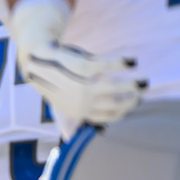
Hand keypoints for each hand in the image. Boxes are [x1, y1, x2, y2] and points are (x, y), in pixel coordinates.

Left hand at [18, 39, 144, 130]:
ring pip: (113, 88)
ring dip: (132, 86)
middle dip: (132, 101)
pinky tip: (132, 61)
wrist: (34, 61)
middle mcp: (81, 102)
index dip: (124, 112)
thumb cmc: (55, 79)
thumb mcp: (67, 98)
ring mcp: (81, 86)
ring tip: (144, 82)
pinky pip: (106, 66)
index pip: (106, 117)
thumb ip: (85, 105)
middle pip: (114, 105)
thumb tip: (107, 112)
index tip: (135, 103)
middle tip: (143, 92)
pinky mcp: (81, 68)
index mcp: (78, 112)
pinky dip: (121, 64)